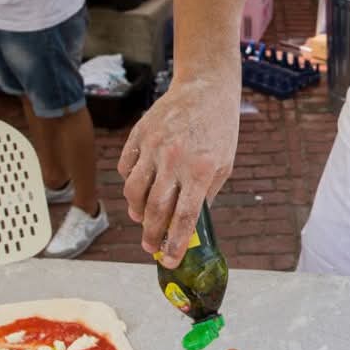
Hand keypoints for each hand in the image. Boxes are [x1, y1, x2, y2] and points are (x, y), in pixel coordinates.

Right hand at [118, 77, 239, 266]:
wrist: (206, 89)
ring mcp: (153, 147)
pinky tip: (138, 188)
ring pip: (133, 191)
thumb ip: (205, 194)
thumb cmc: (219, 130)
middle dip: (150, 235)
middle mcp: (174, 160)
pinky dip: (129, 182)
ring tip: (141, 218)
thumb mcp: (223, 165)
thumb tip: (187, 223)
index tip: (169, 260)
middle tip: (150, 246)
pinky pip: (126, 167)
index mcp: (199, 171)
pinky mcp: (139, 135)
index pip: (182, 218)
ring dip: (135, 211)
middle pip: (154, 210)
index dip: (174, 244)